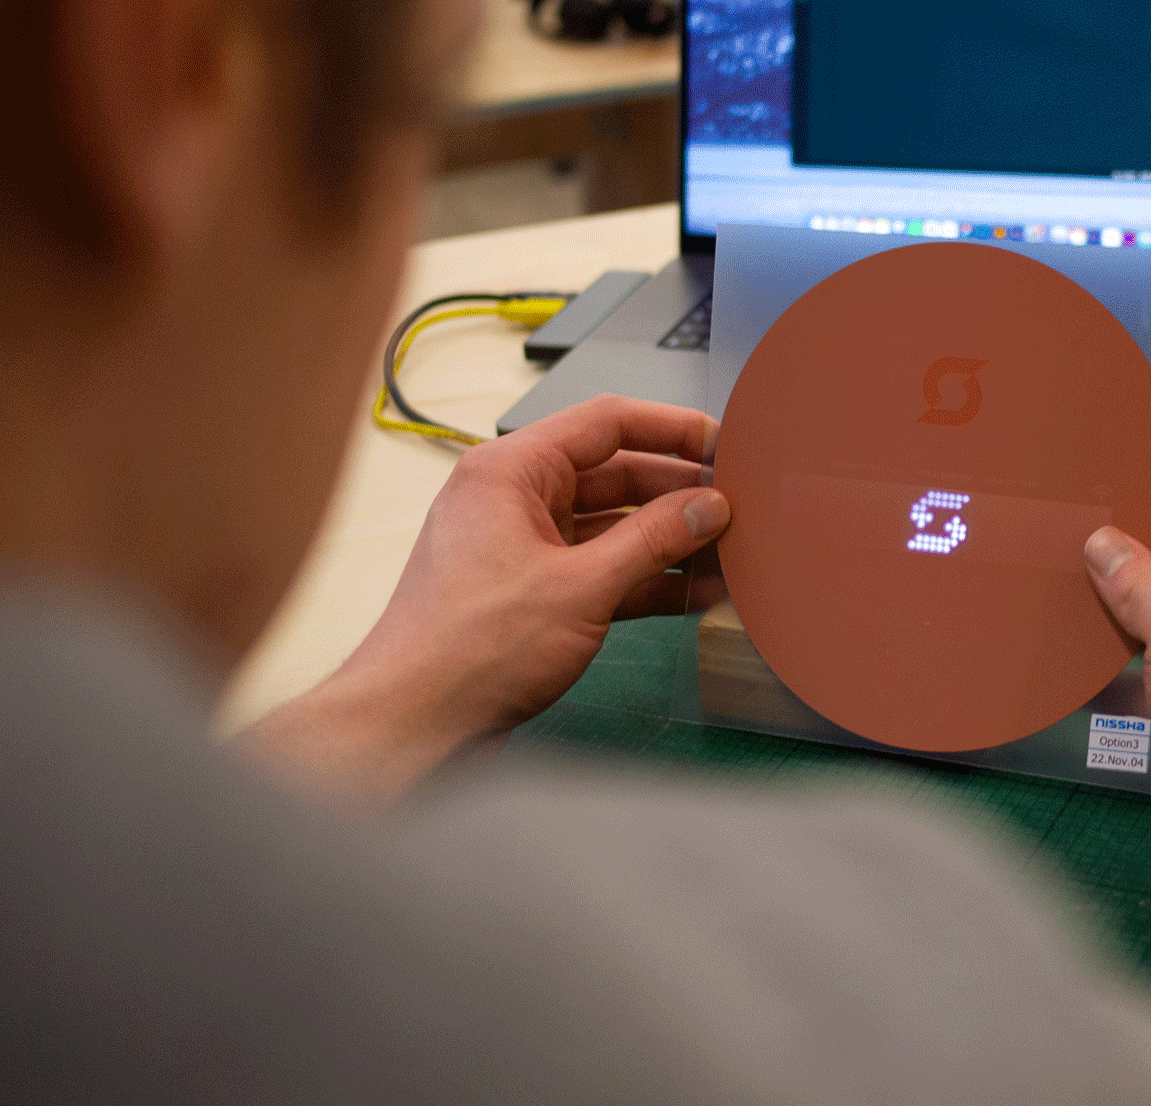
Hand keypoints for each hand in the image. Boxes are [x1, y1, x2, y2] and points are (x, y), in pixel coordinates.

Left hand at [239, 394, 730, 803]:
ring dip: (669, 540)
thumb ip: (653, 541)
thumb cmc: (465, 651)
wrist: (412, 726)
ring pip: (614, 526)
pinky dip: (647, 579)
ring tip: (730, 552)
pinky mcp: (534, 594)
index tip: (724, 444)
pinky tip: (696, 592)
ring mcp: (523, 548)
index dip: (672, 428)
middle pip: (616, 474)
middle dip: (678, 492)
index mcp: (509, 472)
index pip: (606, 423)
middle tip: (738, 505)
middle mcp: (513, 500)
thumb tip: (707, 507)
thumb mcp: (580, 587)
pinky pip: (604, 570)